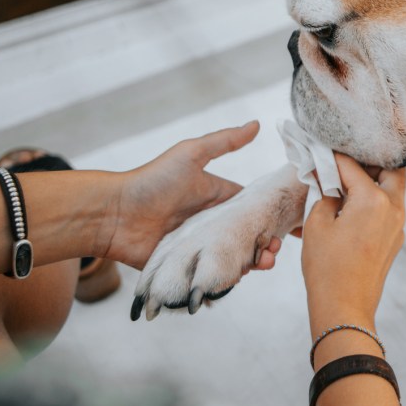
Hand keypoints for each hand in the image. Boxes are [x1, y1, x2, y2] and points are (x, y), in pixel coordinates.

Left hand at [102, 121, 269, 269]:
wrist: (113, 215)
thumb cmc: (151, 181)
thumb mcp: (190, 154)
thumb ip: (224, 141)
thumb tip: (256, 124)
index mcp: (218, 199)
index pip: (253, 209)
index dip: (273, 216)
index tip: (292, 224)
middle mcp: (213, 225)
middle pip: (250, 238)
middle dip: (267, 245)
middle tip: (272, 250)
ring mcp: (201, 249)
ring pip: (236, 260)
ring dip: (254, 263)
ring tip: (260, 263)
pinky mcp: (187, 270)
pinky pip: (213, 278)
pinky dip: (229, 281)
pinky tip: (237, 278)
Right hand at [301, 154, 405, 329]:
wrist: (344, 308)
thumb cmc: (327, 268)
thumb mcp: (317, 224)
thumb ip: (325, 195)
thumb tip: (328, 181)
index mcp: (374, 200)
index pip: (353, 166)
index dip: (333, 158)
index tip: (320, 152)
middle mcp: (394, 208)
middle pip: (390, 170)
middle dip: (369, 163)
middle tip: (345, 165)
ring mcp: (398, 226)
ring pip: (392, 190)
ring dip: (373, 182)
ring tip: (345, 185)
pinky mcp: (395, 240)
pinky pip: (387, 211)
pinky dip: (372, 203)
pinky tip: (348, 209)